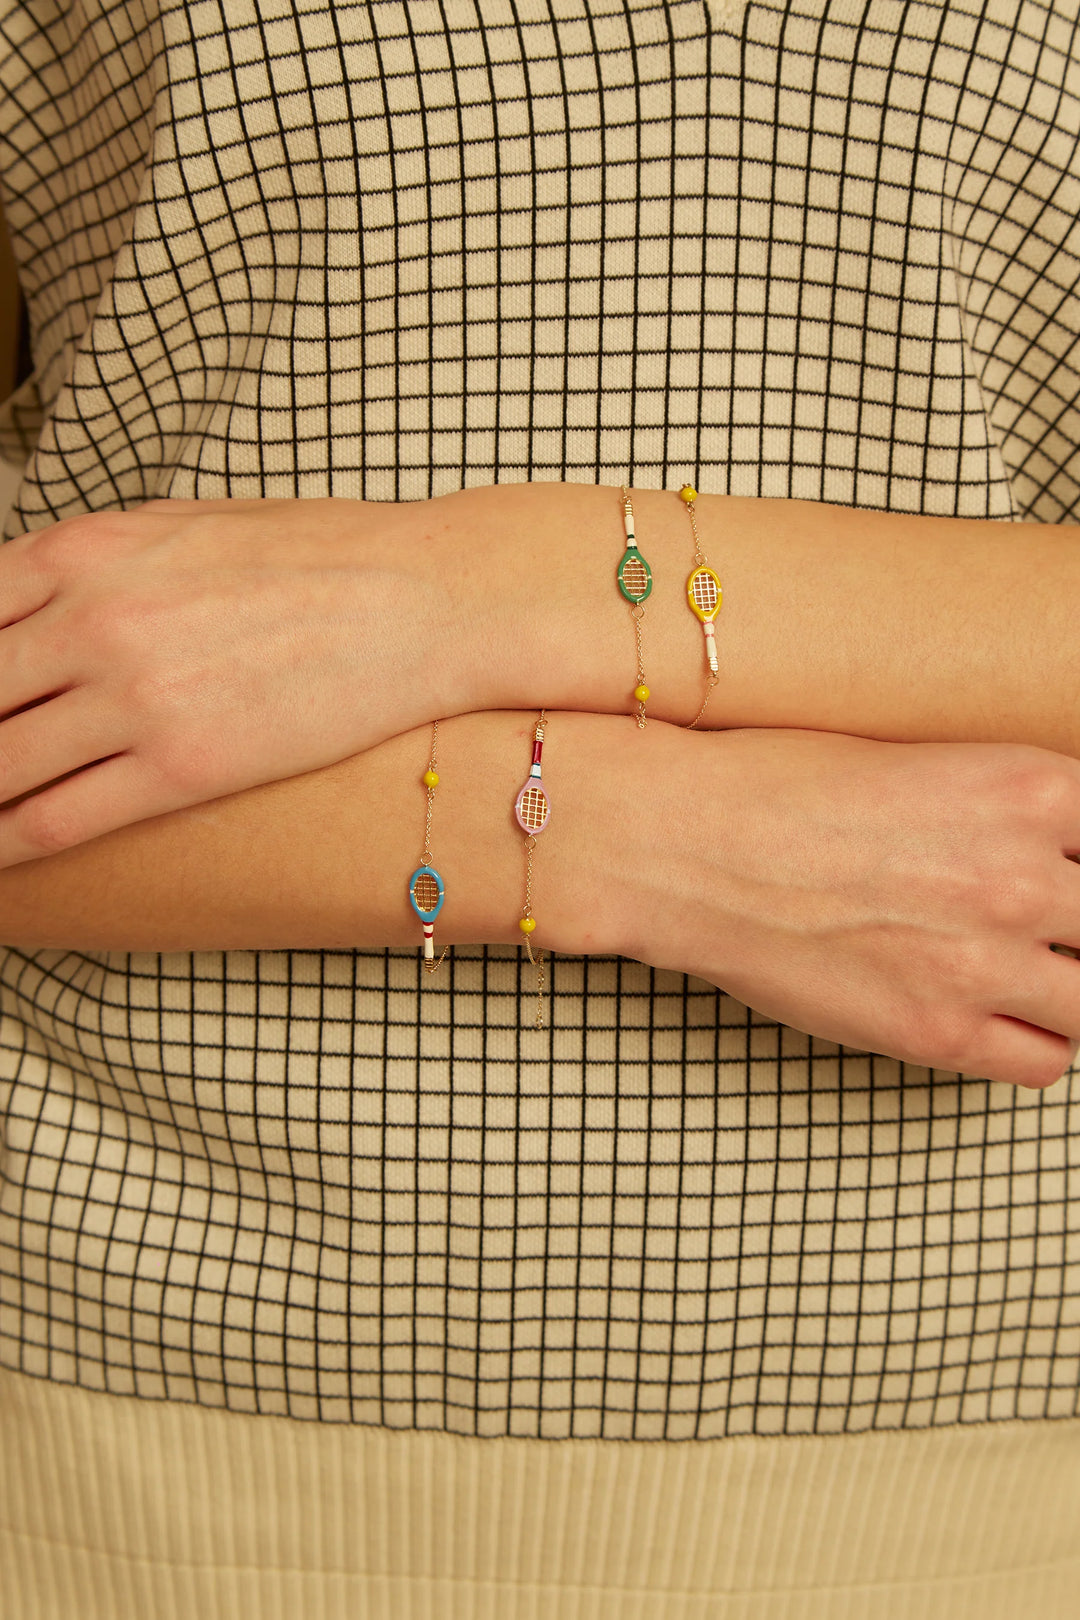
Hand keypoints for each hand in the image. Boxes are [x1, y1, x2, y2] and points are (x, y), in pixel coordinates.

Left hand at [0, 498, 454, 864]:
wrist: (419, 597)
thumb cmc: (310, 554)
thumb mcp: (176, 525)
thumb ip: (85, 563)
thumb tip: (24, 599)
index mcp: (83, 552)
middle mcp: (92, 621)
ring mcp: (136, 697)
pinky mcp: (184, 768)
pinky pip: (58, 818)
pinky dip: (5, 845)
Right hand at [601, 725, 1079, 1087]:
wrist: (687, 845)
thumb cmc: (778, 788)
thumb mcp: (919, 762)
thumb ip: (1006, 809)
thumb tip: (1049, 848)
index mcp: (1027, 788)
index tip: (1067, 877)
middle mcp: (1023, 876)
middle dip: (1077, 926)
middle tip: (1042, 926)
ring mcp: (984, 961)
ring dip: (1070, 988)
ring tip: (1026, 973)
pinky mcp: (937, 1031)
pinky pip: (1047, 1062)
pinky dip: (1038, 1043)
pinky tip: (999, 1015)